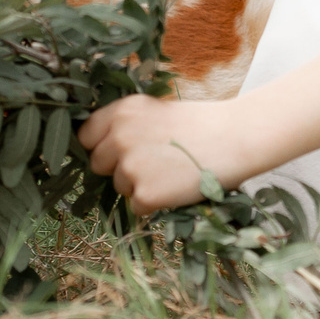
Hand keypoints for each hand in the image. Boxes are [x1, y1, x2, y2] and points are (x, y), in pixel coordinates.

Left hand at [79, 94, 263, 214]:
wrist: (234, 139)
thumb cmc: (200, 125)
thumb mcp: (155, 111)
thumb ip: (125, 126)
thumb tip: (100, 148)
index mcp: (121, 111)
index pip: (85, 135)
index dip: (99, 146)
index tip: (115, 152)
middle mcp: (119, 136)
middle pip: (96, 164)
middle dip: (116, 168)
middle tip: (151, 163)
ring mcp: (130, 166)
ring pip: (118, 187)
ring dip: (138, 186)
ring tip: (170, 172)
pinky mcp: (145, 193)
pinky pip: (136, 207)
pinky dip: (154, 203)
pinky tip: (176, 186)